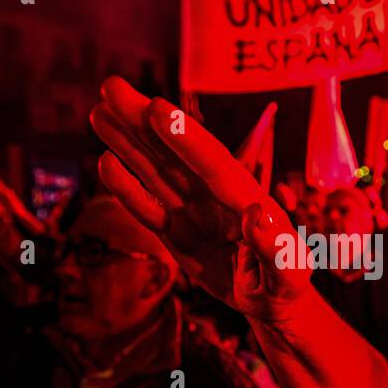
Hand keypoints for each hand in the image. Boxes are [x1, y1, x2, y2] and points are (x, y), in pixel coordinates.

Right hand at [89, 77, 310, 321]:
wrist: (272, 302)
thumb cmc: (287, 285)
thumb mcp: (289, 275)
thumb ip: (276, 247)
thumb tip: (256, 211)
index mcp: (246, 199)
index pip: (212, 164)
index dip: (185, 138)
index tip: (157, 108)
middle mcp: (216, 196)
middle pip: (175, 153)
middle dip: (143, 120)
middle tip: (111, 85)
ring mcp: (194, 211)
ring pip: (156, 171)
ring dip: (127, 142)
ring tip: (99, 110)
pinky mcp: (177, 231)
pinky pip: (149, 208)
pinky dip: (128, 188)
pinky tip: (105, 162)